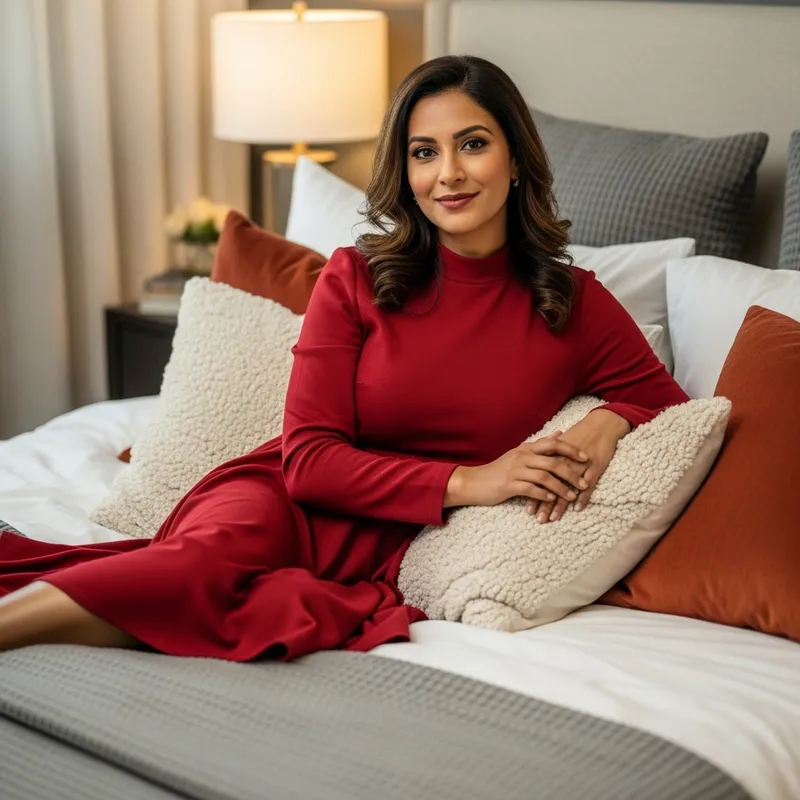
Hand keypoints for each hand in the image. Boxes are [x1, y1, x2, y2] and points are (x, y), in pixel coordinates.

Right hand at [445, 433, 589, 507]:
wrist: (474, 482)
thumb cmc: (500, 469)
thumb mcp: (520, 453)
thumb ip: (541, 444)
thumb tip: (560, 433)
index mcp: (526, 448)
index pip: (553, 444)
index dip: (571, 450)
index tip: (586, 458)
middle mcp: (522, 457)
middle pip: (553, 462)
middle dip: (571, 473)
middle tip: (584, 482)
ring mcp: (515, 471)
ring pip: (544, 477)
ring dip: (560, 487)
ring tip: (571, 496)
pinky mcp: (509, 485)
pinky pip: (530, 489)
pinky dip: (543, 494)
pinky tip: (551, 499)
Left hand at [527, 408, 630, 523]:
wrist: (600, 425)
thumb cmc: (579, 435)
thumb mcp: (560, 445)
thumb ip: (547, 457)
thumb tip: (534, 467)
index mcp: (554, 456)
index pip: (541, 479)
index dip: (534, 493)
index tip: (528, 509)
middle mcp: (564, 462)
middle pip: (551, 486)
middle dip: (544, 503)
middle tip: (538, 519)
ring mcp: (580, 466)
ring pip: (567, 488)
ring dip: (560, 505)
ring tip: (552, 518)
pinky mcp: (595, 467)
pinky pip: (588, 485)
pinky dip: (583, 497)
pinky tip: (576, 509)